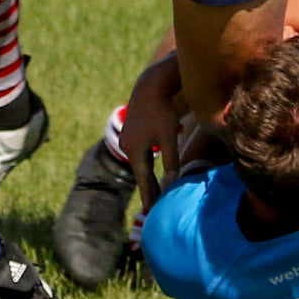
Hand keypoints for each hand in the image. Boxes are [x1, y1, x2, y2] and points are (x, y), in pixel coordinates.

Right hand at [122, 54, 183, 208]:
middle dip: (148, 190)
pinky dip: (145, 166)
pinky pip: (139, 155)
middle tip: (152, 209)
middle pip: (140, 174)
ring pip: (140, 165)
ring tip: (153, 193)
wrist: (150, 87)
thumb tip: (172, 182)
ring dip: (147, 178)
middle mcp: (127, 147)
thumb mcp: (170, 136)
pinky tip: (150, 172)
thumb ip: (171, 160)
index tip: (150, 212)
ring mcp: (127, 139)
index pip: (144, 180)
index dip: (149, 196)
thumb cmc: (163, 111)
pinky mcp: (131, 133)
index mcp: (135, 151)